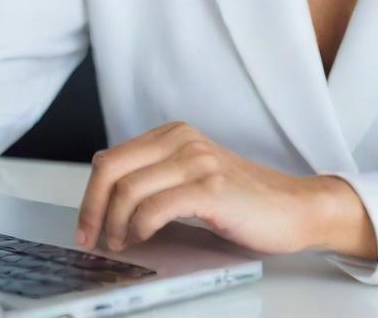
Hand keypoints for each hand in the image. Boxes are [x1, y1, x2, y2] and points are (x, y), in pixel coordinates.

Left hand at [73, 120, 327, 255]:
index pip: (111, 158)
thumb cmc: (241, 200)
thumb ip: (155, 174)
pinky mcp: (212, 189)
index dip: (90, 196)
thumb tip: (103, 189)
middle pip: (112, 169)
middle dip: (93, 209)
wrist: (292, 208)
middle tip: (92, 240)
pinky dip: (140, 227)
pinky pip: (156, 207)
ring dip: (116, 225)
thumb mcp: (191, 175)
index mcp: (173, 134)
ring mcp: (198, 162)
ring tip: (122, 244)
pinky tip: (143, 238)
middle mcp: (183, 140)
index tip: (85, 226)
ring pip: (129, 190)